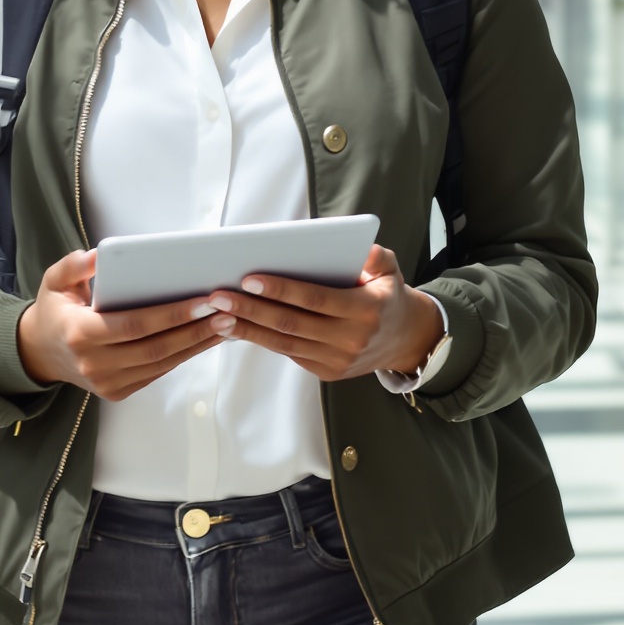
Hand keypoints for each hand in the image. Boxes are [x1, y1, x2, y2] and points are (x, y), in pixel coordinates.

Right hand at [16, 249, 225, 400]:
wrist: (40, 353)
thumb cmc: (54, 310)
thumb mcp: (55, 281)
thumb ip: (75, 266)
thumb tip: (100, 255)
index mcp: (79, 334)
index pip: (134, 325)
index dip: (171, 314)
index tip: (203, 300)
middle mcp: (94, 363)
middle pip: (155, 347)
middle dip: (195, 330)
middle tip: (227, 311)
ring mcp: (107, 382)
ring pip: (161, 363)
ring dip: (197, 345)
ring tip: (226, 324)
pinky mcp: (118, 391)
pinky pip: (157, 372)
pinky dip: (184, 356)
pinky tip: (205, 338)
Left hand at [206, 246, 439, 382]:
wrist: (405, 340)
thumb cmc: (387, 294)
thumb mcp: (391, 270)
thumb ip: (376, 257)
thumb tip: (360, 251)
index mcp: (366, 310)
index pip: (315, 298)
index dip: (281, 290)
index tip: (249, 278)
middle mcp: (351, 339)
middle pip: (292, 324)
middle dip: (251, 310)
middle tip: (218, 297)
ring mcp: (338, 360)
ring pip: (285, 343)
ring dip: (248, 329)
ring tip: (218, 315)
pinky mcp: (327, 372)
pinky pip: (289, 353)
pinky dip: (262, 340)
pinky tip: (238, 327)